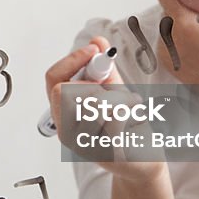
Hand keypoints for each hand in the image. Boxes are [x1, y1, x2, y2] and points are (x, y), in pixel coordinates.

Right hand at [45, 36, 164, 184]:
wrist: (146, 157)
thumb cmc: (127, 124)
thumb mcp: (114, 90)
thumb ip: (104, 68)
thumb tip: (97, 41)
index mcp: (63, 110)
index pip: (52, 78)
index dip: (72, 60)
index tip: (94, 50)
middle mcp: (66, 129)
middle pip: (64, 90)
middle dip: (93, 84)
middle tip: (113, 92)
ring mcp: (82, 144)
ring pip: (92, 102)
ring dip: (117, 99)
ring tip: (128, 107)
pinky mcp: (103, 153)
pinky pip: (114, 117)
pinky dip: (128, 111)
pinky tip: (133, 119)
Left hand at [152, 0, 198, 84]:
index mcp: (183, 23)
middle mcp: (169, 36)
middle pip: (170, 10)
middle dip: (182, 6)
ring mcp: (165, 50)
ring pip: (169, 26)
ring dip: (180, 23)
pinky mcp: (165, 62)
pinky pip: (168, 42)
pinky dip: (177, 39)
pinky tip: (196, 44)